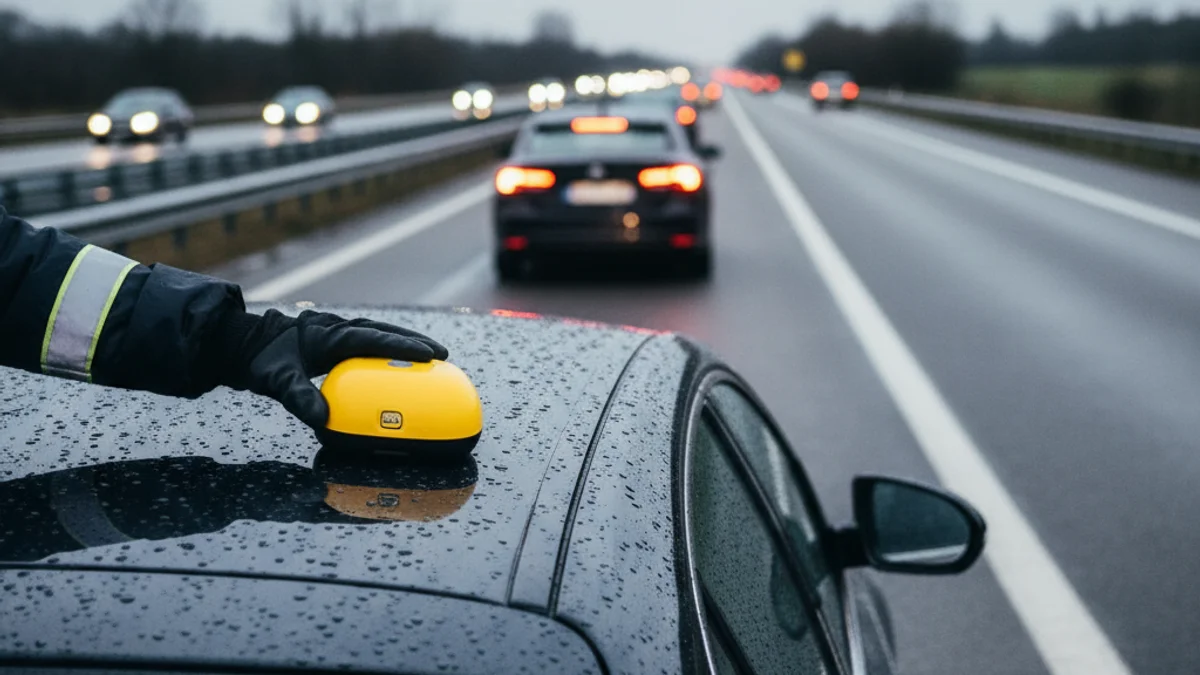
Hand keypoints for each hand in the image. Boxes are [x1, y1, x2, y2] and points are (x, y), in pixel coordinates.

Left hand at [222, 310, 447, 429]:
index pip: (373, 338)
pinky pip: (371, 342)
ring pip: (380, 333)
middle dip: (414, 342)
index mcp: (330, 335)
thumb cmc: (264, 361)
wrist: (246, 345)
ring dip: (405, 342)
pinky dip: (389, 349)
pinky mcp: (338, 341)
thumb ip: (300, 398)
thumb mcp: (277, 382)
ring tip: (431, 356)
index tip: (426, 354)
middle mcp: (339, 329)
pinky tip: (400, 365)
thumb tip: (323, 420)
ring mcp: (339, 332)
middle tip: (441, 355)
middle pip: (385, 331)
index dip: (401, 345)